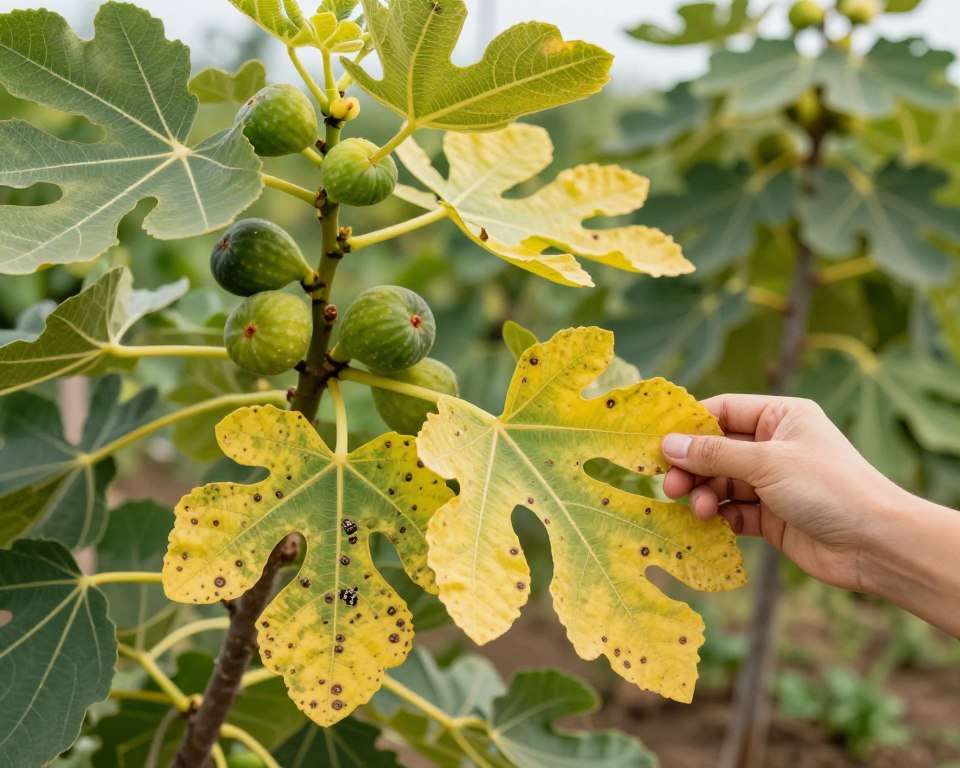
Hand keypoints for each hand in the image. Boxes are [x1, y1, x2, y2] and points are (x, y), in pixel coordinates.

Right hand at [660, 394, 902, 590]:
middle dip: (692, 466)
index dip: (689, 426)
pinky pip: (733, 510)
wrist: (875, 544)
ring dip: (704, 494)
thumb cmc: (828, 488)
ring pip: (721, 482)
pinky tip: (708, 523)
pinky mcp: (771, 516)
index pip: (723, 411)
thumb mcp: (766, 463)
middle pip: (716, 450)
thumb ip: (713, 455)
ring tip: (696, 508)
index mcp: (780, 417)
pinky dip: (718, 516)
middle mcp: (775, 446)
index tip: (657, 443)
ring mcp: (773, 482)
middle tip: (670, 485)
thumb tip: (667, 445)